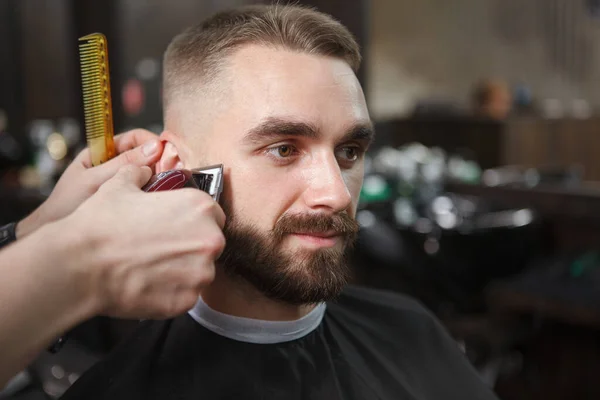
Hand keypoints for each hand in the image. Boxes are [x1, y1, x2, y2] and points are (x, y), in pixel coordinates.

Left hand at [17, 129, 163, 238]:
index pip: (134, 138)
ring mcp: (122, 183)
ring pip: (148, 174)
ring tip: (168, 187)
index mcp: (101, 152)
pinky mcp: (129, 201)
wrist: (58, 241)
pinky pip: (147, 191)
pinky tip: (159, 200)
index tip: (167, 153)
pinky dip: (155, 193)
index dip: (152, 142)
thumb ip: (123, 164)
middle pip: (145, 155)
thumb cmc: (66, 207)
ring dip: (159, 178)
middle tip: (172, 173)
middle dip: (160, 161)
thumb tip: (154, 147)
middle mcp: (114, 166)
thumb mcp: (95, 181)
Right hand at [60, 165, 225, 318]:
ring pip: (200, 271)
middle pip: (210, 243)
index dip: (193, 221)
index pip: (212, 214)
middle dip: (190, 246)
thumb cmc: (100, 224)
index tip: (177, 228)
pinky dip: (171, 292)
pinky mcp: (188, 300)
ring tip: (151, 268)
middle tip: (161, 249)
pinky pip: (186, 295)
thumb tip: (142, 170)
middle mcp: (210, 239)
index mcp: (200, 207)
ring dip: (183, 270)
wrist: (80, 265)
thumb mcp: (120, 185)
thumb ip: (139, 173)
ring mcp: (202, 272)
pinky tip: (148, 284)